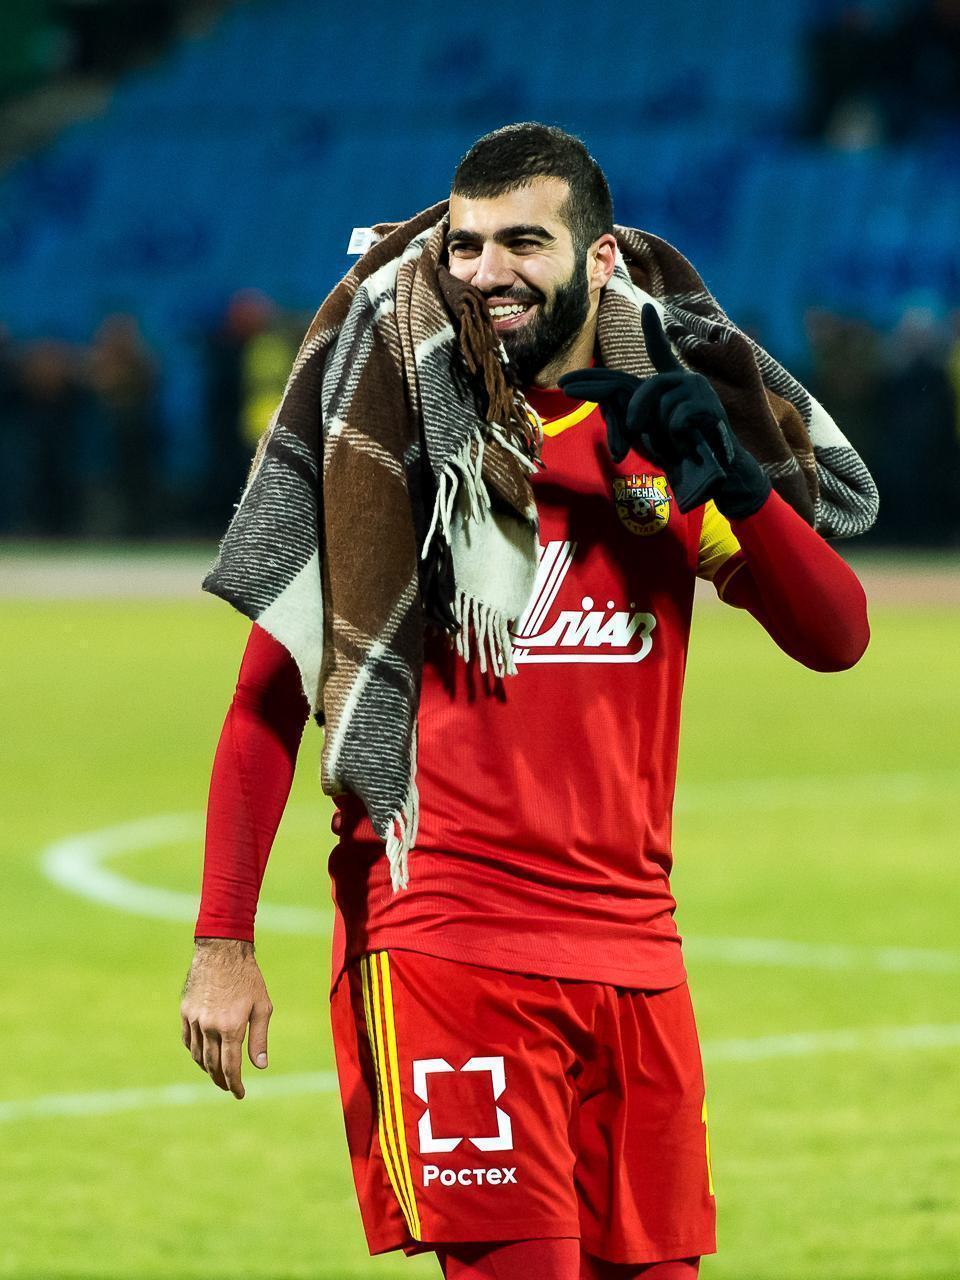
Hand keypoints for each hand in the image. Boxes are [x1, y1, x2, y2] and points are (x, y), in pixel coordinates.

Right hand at [179, 938, 272, 1098]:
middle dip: (221, 1080)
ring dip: (207, 1068)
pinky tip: (203, 1055)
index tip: (240, 1094)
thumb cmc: (248, 977)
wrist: (222, 950)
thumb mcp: (262, 1006)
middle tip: (228, 1087)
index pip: (230, 1067)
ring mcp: (194, 1019)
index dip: (235, 1084)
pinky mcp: (185, 1011)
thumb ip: (259, 1038)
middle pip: (212, 1065)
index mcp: (230, 1027)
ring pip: (197, 1055)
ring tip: (217, 1074)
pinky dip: (194, 1052)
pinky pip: (187, 1040)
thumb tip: (260, 1066)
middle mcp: (209, 1027)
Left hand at [558, 304, 770, 517]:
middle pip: (649, 385)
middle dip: (634, 409)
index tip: (648, 307)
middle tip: (629, 427)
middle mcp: (689, 381)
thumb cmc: (682, 454)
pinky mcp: (710, 406)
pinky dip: (676, 437)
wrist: (717, 475)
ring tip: (677, 442)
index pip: (662, 353)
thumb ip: (633, 413)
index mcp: (675, 385)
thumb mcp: (650, 431)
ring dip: (662, 431)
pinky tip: (689, 443)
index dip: (654, 331)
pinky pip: (676, 419)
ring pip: (662, 405)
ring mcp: (701, 392)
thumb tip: (608, 401)